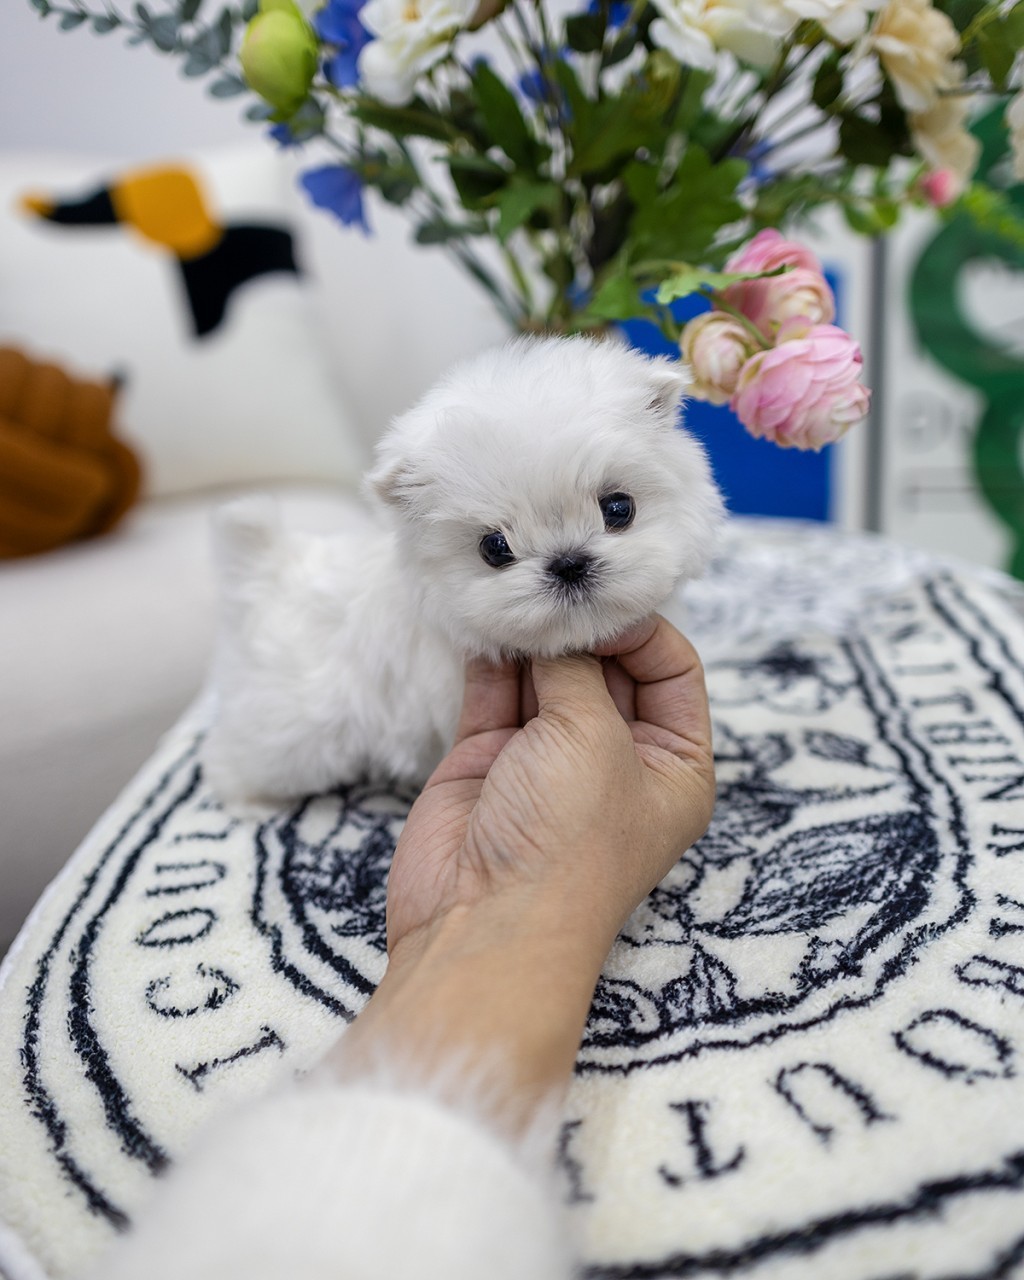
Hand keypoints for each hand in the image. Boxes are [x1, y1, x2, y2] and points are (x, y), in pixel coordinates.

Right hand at [385, 614, 714, 959]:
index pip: (672, 669)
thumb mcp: (594, 739)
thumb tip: (560, 623)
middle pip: (609, 666)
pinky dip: (493, 658)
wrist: (483, 926)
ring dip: (536, 639)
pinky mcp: (490, 758)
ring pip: (549, 674)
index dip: (642, 629)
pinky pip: (497, 692)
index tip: (602, 602)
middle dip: (584, 628)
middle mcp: (615, 757)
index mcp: (673, 764)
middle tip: (556, 585)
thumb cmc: (567, 842)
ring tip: (521, 596)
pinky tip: (489, 622)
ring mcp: (549, 757)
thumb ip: (579, 669)